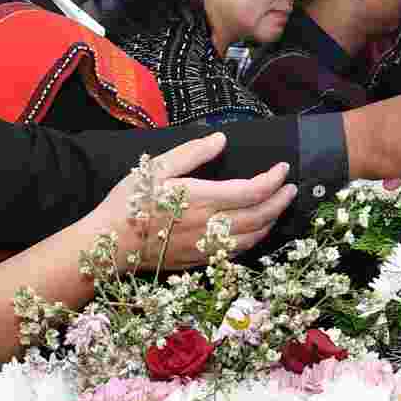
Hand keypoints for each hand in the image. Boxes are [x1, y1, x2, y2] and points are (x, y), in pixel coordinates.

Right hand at [94, 132, 294, 268]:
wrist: (108, 245)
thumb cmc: (129, 202)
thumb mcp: (156, 167)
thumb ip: (192, 153)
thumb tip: (221, 139)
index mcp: (202, 200)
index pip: (252, 191)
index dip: (274, 180)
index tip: (283, 169)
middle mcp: (210, 226)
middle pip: (260, 216)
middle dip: (281, 201)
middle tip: (291, 188)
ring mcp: (207, 247)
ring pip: (253, 238)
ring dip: (271, 222)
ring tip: (278, 206)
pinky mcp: (200, 261)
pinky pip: (237, 252)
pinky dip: (254, 240)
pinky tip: (255, 230)